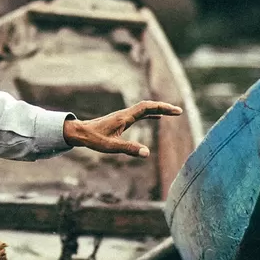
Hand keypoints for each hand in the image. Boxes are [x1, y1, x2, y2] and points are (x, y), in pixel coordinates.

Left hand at [62, 101, 182, 158]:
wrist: (80, 132)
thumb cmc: (94, 139)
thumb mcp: (112, 146)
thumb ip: (130, 148)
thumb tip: (147, 153)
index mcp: (125, 117)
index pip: (147, 107)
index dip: (162, 107)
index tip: (175, 111)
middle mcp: (126, 114)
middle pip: (148, 106)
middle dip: (164, 107)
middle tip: (179, 111)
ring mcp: (124, 116)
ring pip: (145, 109)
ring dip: (159, 109)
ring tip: (172, 113)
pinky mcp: (121, 120)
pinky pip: (140, 114)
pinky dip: (150, 114)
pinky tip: (156, 117)